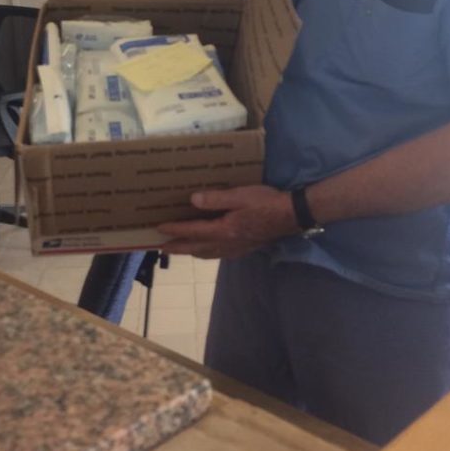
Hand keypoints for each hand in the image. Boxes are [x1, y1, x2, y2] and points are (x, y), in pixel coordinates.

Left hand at [158, 185, 298, 258]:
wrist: (291, 216)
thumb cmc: (266, 202)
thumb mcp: (240, 195)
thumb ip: (216, 199)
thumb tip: (192, 200)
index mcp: (224, 230)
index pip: (193, 231)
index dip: (175, 230)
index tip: (159, 228)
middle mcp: (227, 244)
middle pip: (196, 248)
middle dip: (178, 248)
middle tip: (161, 247)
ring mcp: (235, 249)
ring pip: (207, 254)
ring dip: (191, 251)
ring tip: (180, 249)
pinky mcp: (243, 249)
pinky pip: (217, 254)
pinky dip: (205, 252)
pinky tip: (206, 248)